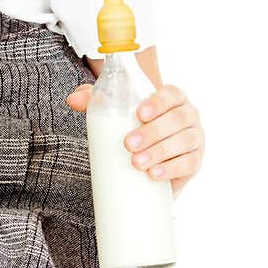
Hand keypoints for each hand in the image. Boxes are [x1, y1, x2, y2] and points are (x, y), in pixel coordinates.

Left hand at [66, 82, 204, 199]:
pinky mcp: (195, 162)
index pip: (172, 93)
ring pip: (185, 142)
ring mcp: (195, 139)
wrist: (149, 159)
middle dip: (153, 132)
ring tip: (137, 163)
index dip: (159, 102)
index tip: (139, 113)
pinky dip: (172, 169)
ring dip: (161, 152)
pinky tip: (155, 174)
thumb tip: (72, 99)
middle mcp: (188, 115)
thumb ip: (94, 101)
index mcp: (173, 98)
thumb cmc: (133, 127)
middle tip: (128, 144)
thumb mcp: (115, 112)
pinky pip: (190, 164)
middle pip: (178, 119)